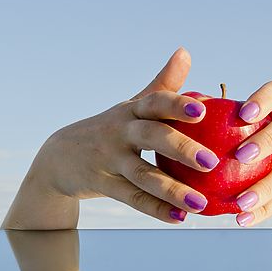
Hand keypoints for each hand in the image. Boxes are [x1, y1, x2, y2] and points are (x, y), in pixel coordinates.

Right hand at [4, 48, 219, 227]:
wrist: (59, 158)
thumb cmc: (109, 129)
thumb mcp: (131, 106)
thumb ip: (162, 84)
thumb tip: (185, 51)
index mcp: (130, 111)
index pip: (155, 102)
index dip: (177, 105)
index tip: (203, 110)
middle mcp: (119, 132)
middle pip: (151, 137)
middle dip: (181, 148)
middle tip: (212, 161)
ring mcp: (109, 160)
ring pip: (143, 175)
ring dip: (173, 190)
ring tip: (201, 204)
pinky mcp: (103, 184)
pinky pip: (132, 198)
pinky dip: (156, 210)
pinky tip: (180, 219)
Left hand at [231, 81, 271, 227]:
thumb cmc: (269, 152)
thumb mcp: (254, 135)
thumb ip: (223, 122)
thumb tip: (184, 107)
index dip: (263, 99)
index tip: (243, 113)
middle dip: (265, 139)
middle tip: (240, 156)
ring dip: (264, 187)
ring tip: (240, 202)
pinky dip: (265, 209)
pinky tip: (242, 218)